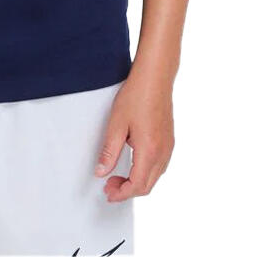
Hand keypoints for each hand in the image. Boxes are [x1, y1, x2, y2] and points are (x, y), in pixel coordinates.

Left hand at [93, 78, 173, 201]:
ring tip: (119, 175)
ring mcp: (168, 147)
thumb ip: (109, 152)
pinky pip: (160, 166)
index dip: (121, 193)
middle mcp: (162, 153)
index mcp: (149, 151)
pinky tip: (134, 163)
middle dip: (127, 191)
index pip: (136, 186)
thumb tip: (101, 172)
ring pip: (155, 177)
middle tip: (109, 185)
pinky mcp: (169, 140)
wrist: (155, 77)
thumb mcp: (116, 124)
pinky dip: (146, 172)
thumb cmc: (136, 96)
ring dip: (137, 182)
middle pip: (147, 186)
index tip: (108, 192)